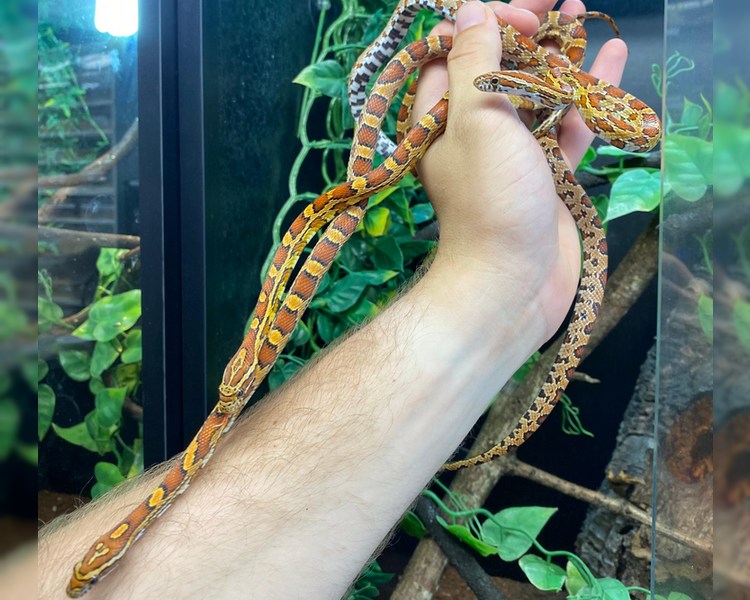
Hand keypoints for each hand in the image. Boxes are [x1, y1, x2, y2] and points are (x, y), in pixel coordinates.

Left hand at [414, 0, 626, 341]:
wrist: (513, 282)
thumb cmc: (490, 200)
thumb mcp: (478, 119)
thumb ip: (475, 62)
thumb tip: (470, 9)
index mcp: (440, 117)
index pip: (454, 52)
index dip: (485, 24)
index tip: (522, 18)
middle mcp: (472, 131)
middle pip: (498, 68)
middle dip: (526, 33)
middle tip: (557, 4)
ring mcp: (512, 153)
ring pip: (536, 94)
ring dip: (559, 56)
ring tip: (581, 14)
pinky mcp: (546, 174)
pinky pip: (567, 125)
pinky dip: (587, 96)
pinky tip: (611, 61)